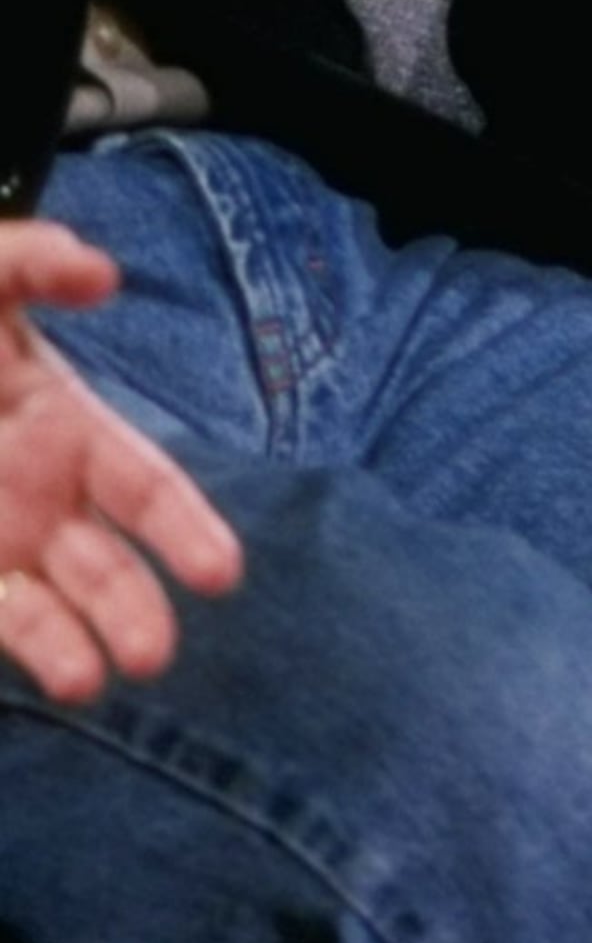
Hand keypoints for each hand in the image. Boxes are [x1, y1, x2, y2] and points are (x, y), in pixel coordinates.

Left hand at [0, 227, 241, 702]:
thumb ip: (33, 261)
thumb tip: (105, 278)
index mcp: (63, 431)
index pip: (146, 489)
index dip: (186, 531)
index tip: (221, 575)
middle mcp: (36, 503)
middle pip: (103, 569)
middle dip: (132, 613)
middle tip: (150, 657)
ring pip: (40, 613)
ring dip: (64, 648)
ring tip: (83, 681)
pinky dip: (15, 646)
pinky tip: (39, 669)